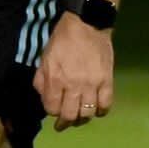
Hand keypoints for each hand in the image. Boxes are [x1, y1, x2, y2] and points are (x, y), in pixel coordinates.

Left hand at [33, 13, 114, 130]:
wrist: (87, 24)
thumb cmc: (62, 40)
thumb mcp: (44, 58)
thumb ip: (41, 79)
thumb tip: (44, 97)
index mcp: (55, 79)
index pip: (52, 108)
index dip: (51, 111)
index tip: (53, 109)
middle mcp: (73, 85)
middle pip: (70, 115)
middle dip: (65, 122)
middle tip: (65, 123)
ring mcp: (92, 85)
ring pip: (87, 114)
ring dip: (82, 119)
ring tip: (80, 117)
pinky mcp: (107, 81)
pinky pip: (105, 105)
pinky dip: (100, 111)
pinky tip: (96, 110)